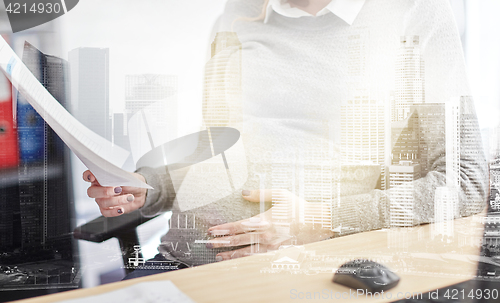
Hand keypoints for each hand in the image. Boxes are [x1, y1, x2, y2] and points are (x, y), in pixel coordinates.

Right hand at [83, 170, 147, 216]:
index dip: (87, 176)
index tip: (92, 177)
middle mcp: (98, 189)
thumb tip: (114, 183)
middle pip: (91, 192)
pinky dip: (114, 212)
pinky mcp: (107, 209)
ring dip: (117, 200)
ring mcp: (101, 200)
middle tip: (118, 189)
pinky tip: (121, 209)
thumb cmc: (132, 182)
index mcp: (100, 177)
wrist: (140, 192)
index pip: (87, 175)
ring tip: (129, 197)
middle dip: (104, 191)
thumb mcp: (128, 178)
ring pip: (102, 202)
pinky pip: (105, 212)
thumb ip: (119, 180)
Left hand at [207, 189, 334, 260]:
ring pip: (246, 252)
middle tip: (208, 244)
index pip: (238, 226)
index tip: (212, 231)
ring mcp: (270, 245)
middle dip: (222, 242)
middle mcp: (265, 235)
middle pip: (238, 240)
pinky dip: (245, 259)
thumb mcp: (280, 195)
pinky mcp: (276, 251)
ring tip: (218, 255)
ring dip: (231, 254)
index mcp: (264, 220)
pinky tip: (238, 260)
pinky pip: (258, 257)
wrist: (316, 222)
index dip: (223, 229)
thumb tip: (244, 193)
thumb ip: (260, 194)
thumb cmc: (299, 207)